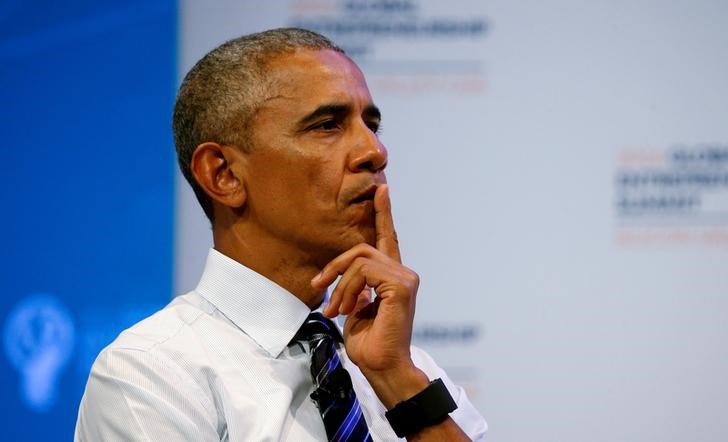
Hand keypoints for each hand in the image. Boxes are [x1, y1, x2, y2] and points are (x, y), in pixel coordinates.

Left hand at [311, 184, 427, 406]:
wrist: (381, 366)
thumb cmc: (369, 344)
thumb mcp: (354, 308)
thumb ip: (354, 287)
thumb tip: (346, 278)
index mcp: (393, 278)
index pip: (388, 239)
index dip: (384, 214)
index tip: (382, 189)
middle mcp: (403, 274)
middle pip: (362, 249)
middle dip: (335, 267)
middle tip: (318, 289)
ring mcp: (405, 278)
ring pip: (360, 259)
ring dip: (340, 285)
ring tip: (335, 309)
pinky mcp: (401, 285)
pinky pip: (363, 271)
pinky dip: (348, 289)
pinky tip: (348, 309)